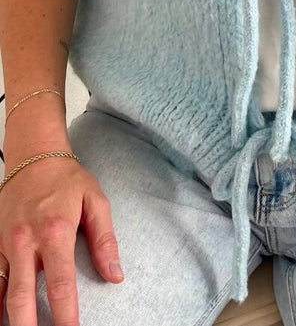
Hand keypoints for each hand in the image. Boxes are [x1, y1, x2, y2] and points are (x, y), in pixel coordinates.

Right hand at [0, 153, 123, 325]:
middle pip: (22, 299)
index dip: (66, 317)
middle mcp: (26, 243)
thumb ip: (105, 240)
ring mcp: (6, 245)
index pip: (61, 286)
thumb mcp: (95, 200)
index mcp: (56, 233)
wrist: (33, 156)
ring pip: (2, 294)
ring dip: (10, 319)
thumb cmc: (67, 178)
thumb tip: (115, 275)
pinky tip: (1, 314)